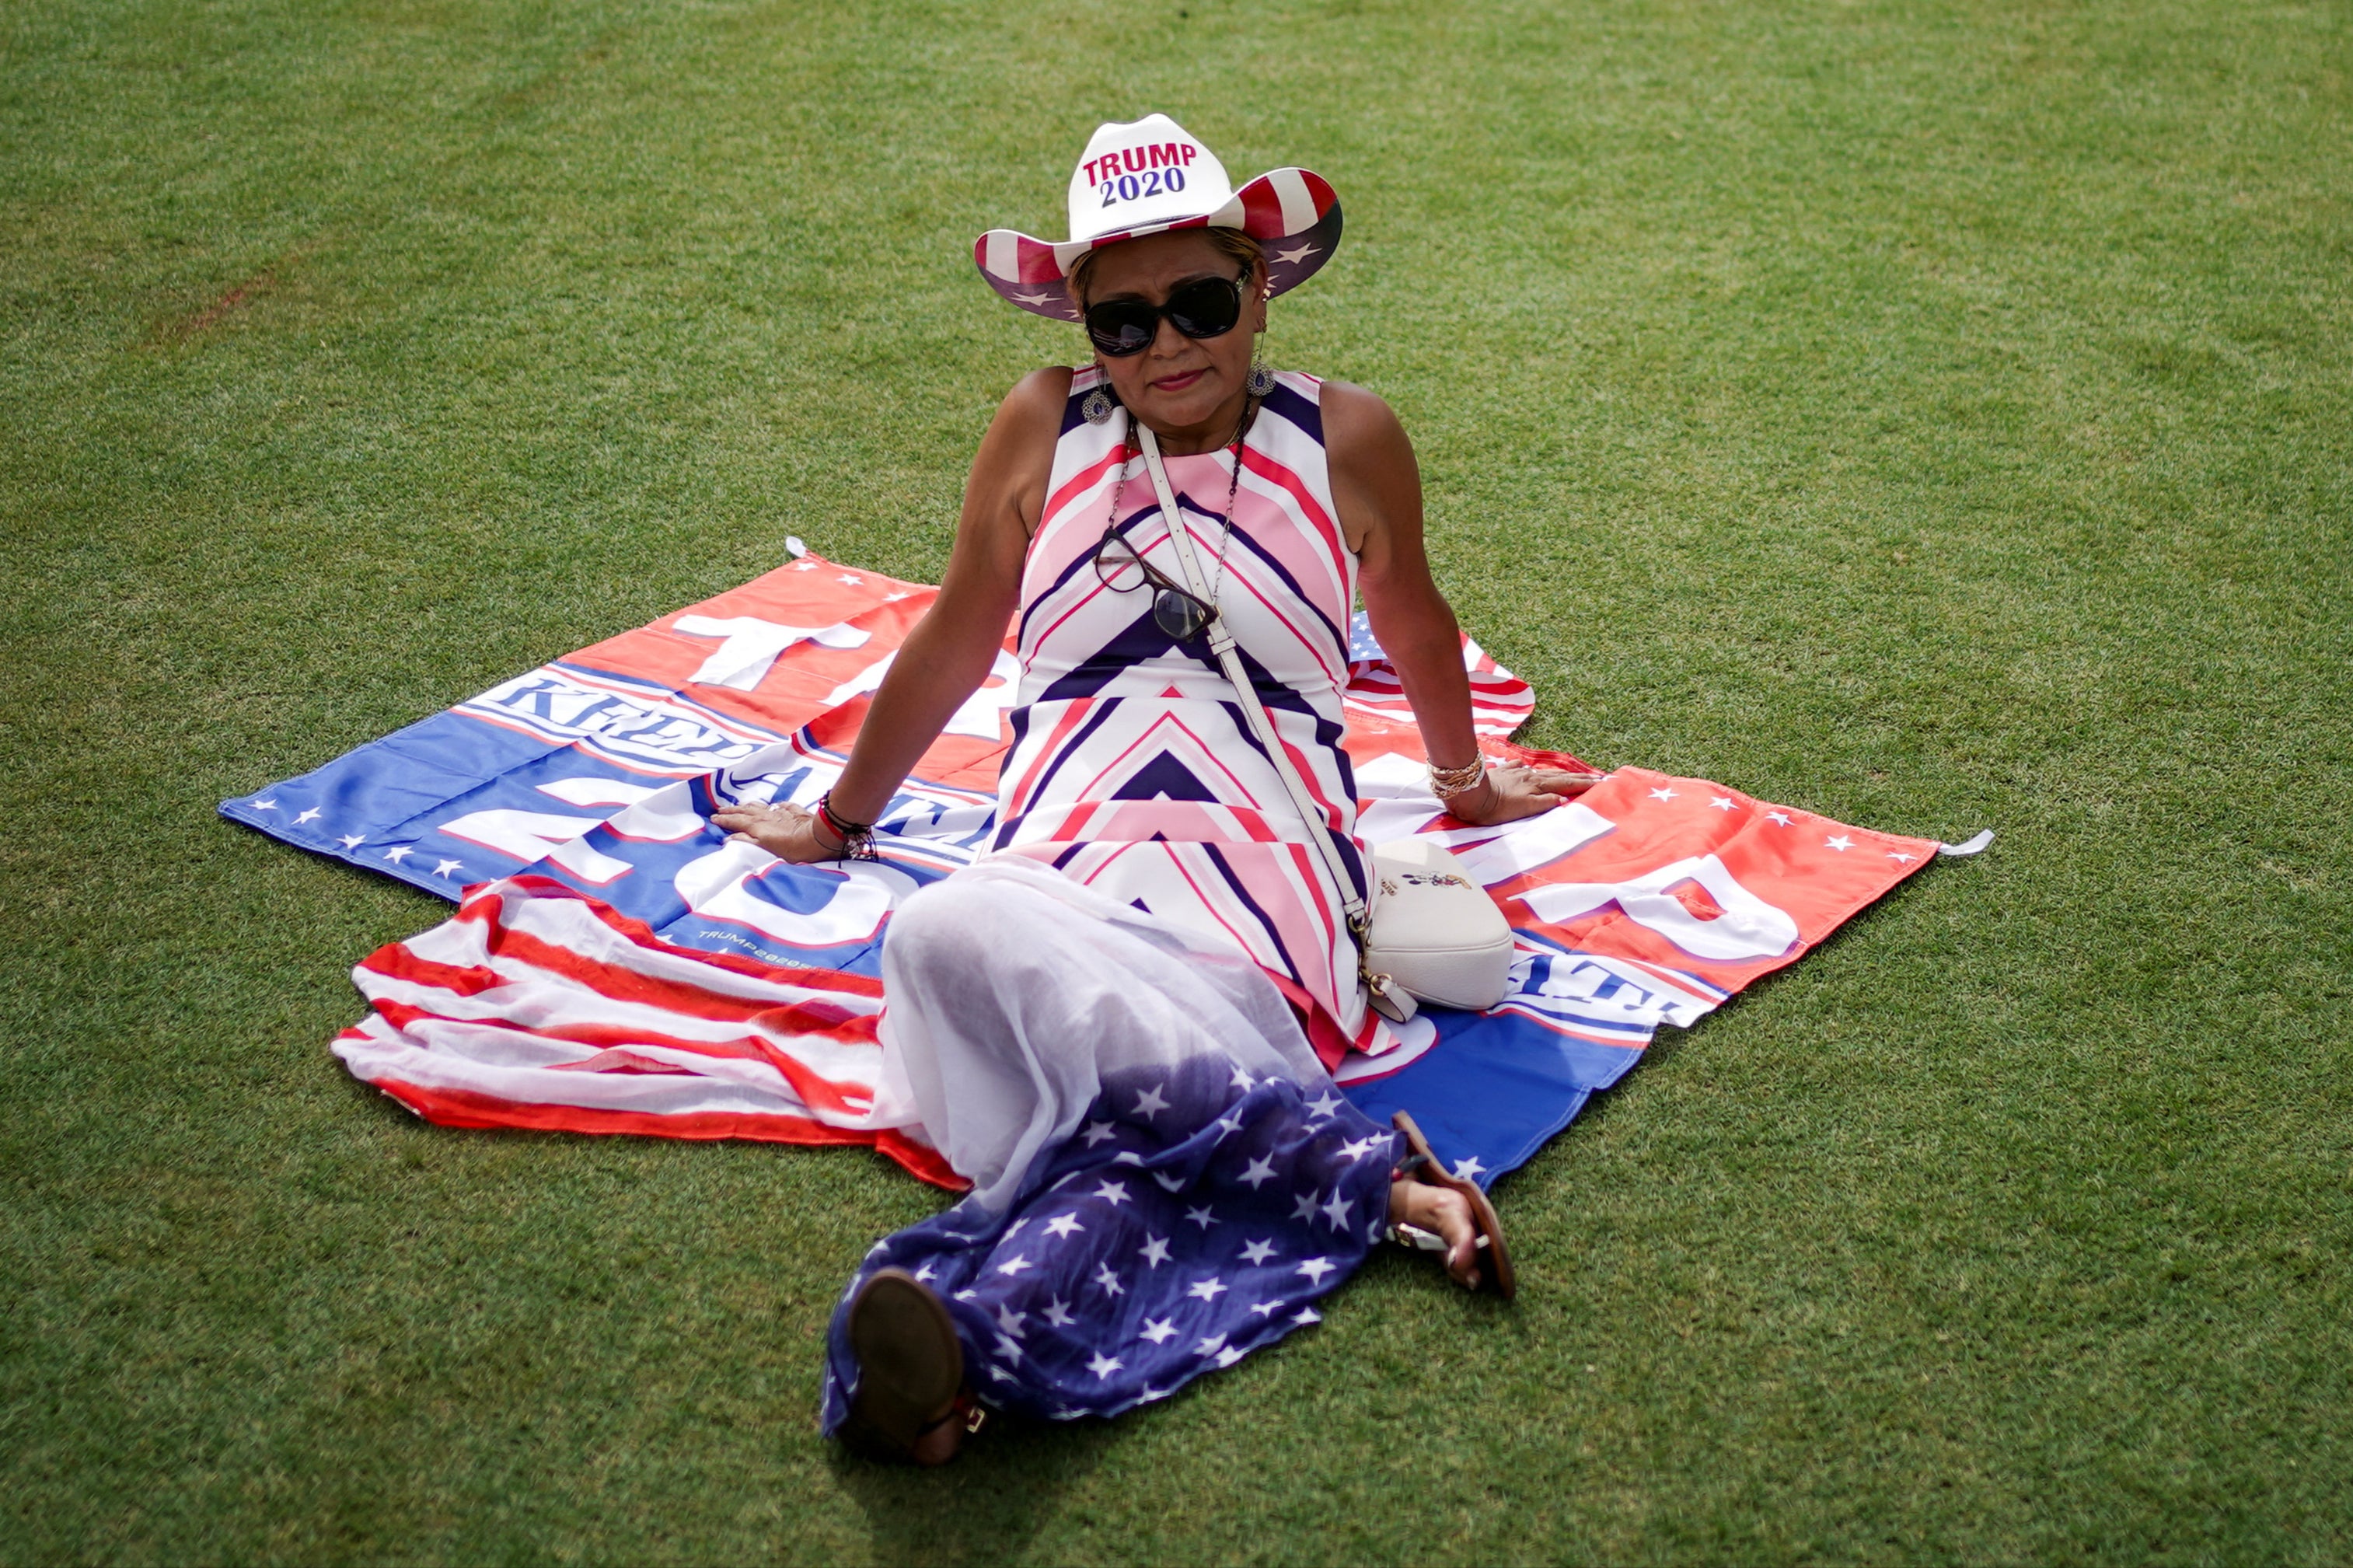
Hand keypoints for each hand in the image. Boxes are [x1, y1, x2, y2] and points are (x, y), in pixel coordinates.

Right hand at [708, 800, 845, 862]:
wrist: (821, 836)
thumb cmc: (795, 849)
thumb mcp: (767, 849)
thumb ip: (747, 842)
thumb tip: (728, 838)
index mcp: (758, 826)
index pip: (736, 821)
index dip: (724, 820)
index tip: (713, 818)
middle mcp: (767, 816)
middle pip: (746, 811)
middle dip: (732, 811)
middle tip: (720, 809)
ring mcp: (782, 812)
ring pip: (760, 806)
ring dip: (748, 806)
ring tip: (740, 805)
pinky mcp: (795, 812)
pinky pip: (782, 806)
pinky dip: (775, 806)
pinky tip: (775, 805)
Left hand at [1442, 761, 1606, 826]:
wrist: (1470, 794)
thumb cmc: (1496, 808)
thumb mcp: (1523, 810)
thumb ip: (1544, 803)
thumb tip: (1563, 798)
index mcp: (1537, 786)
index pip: (1565, 784)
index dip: (1583, 784)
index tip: (1601, 781)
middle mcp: (1529, 777)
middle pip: (1557, 776)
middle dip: (1577, 778)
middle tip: (1595, 777)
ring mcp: (1516, 773)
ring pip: (1542, 772)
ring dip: (1558, 773)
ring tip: (1569, 773)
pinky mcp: (1502, 772)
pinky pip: (1522, 768)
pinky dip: (1531, 770)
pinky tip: (1529, 769)